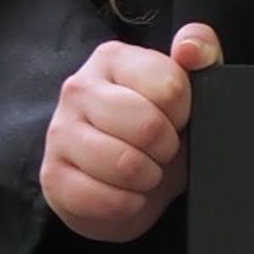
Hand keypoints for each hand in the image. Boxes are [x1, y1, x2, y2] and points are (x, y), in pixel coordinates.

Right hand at [38, 23, 221, 242]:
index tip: (177, 119)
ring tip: (145, 171)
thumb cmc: (160, 127)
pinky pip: (101, 199)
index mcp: (113, 58)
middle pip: (148, 126)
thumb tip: (189, 49)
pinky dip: (126, 204)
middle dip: (167, 148)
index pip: (170, 87)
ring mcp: (59, 132)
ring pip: (124, 165)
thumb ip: (202, 51)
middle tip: (162, 151)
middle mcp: (78, 88)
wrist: (128, 180)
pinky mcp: (52, 176)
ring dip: (148, 178)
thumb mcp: (190, 87)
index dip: (184, 114)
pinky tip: (126, 194)